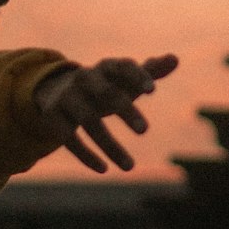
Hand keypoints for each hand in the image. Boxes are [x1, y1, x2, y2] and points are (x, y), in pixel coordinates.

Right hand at [34, 54, 177, 172]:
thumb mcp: (123, 79)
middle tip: (145, 131)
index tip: (152, 91)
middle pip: (106, 93)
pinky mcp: (53, 117)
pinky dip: (86, 155)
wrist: (55, 90)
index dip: (137, 77)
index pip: (123, 67)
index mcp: (106, 67)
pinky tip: (104, 169)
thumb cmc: (102, 85)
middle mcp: (84, 79)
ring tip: (130, 167)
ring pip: (88, 121)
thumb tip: (175, 59)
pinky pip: (68, 138)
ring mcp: (67, 97)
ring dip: (110, 145)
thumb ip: (150, 71)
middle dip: (125, 110)